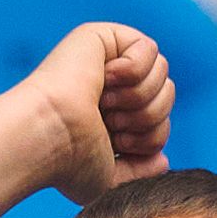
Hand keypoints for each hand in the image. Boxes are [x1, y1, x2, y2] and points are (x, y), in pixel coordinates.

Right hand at [19, 21, 174, 199]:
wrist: (49, 139)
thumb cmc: (68, 164)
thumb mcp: (110, 180)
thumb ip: (140, 172)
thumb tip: (162, 159)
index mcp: (109, 117)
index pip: (160, 120)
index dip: (150, 138)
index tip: (117, 144)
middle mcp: (107, 88)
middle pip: (167, 94)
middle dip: (148, 118)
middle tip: (111, 124)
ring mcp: (104, 61)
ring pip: (162, 72)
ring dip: (140, 98)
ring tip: (106, 104)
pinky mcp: (101, 38)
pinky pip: (149, 48)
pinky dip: (135, 70)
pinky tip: (106, 78)